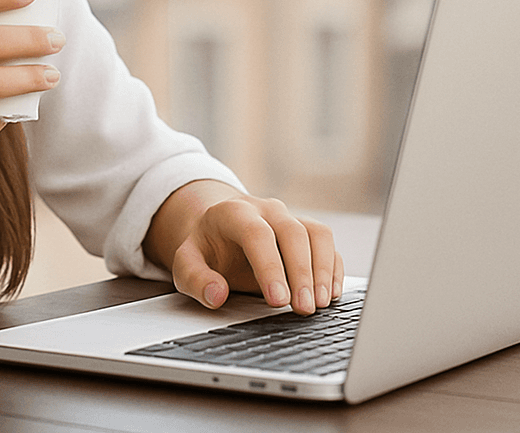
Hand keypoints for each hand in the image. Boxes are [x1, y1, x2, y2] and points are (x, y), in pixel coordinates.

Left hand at [145, 182, 344, 314]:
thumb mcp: (186, 262)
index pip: (256, 233)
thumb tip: (216, 296)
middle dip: (301, 273)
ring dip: (322, 269)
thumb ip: (195, 278)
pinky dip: (333, 268)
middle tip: (303, 309)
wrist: (218, 228)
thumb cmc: (205, 248)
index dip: (269, 266)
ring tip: (319, 305)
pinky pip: (327, 243)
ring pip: (316, 234)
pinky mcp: (305, 232)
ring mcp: (289, 218)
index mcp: (233, 212)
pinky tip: (330, 295)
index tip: (278, 301)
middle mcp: (266, 210)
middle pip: (292, 232)